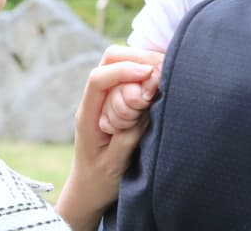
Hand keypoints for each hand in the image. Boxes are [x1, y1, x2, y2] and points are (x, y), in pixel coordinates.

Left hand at [54, 46, 162, 230]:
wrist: (89, 192)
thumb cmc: (101, 181)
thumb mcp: (115, 163)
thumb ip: (129, 131)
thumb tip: (146, 99)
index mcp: (88, 115)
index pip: (99, 78)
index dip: (125, 71)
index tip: (150, 75)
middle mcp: (95, 99)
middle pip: (111, 58)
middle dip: (139, 59)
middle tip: (162, 76)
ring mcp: (106, 96)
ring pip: (122, 60)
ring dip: (145, 64)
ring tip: (163, 81)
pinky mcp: (118, 97)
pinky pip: (131, 73)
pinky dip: (148, 71)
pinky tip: (160, 83)